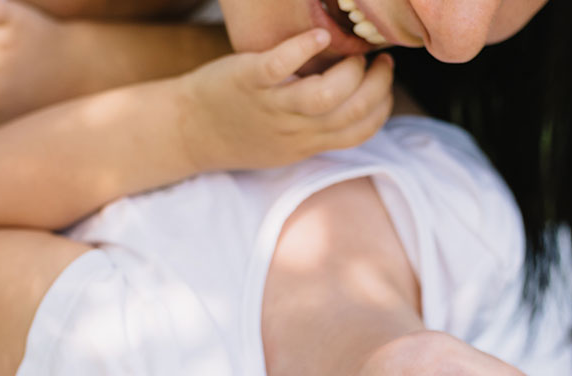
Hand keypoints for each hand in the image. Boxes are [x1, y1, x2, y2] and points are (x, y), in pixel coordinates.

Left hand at [177, 30, 394, 172]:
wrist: (186, 132)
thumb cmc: (238, 132)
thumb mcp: (283, 144)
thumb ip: (315, 129)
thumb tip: (348, 104)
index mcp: (306, 144)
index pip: (360, 131)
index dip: (382, 106)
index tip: (384, 84)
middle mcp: (294, 130)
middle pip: (353, 111)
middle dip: (377, 84)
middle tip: (378, 62)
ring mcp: (271, 106)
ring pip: (326, 96)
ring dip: (350, 71)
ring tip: (352, 53)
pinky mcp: (248, 81)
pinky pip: (281, 65)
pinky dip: (304, 47)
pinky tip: (319, 34)